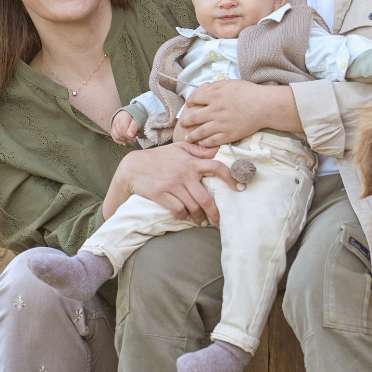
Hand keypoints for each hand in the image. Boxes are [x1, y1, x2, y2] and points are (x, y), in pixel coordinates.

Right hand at [102, 142, 239, 223]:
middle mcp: (184, 173)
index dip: (231, 178)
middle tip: (220, 222)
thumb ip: (197, 150)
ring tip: (202, 222)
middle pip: (206, 198)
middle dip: (215, 213)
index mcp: (190, 161)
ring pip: (193, 207)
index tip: (240, 188)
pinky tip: (186, 218)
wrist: (132, 167)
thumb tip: (216, 151)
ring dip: (199, 218)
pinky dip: (184, 216)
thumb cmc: (158, 158)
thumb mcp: (177, 149)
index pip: (216, 166)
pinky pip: (178, 210)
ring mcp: (172, 184)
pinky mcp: (161, 194)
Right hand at [111, 109, 138, 144]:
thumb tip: (130, 135)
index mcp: (122, 116)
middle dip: (128, 137)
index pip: (123, 129)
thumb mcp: (137, 119)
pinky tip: (125, 143)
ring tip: (132, 136)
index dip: (129, 136)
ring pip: (117, 136)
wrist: (130, 113)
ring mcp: (113, 125)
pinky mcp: (113, 129)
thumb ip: (134, 127)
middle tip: (136, 134)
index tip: (135, 139)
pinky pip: (114, 137)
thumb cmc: (135, 116)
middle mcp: (116, 121)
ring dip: (125, 139)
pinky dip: (119, 141)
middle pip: (120, 133)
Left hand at [173, 80, 301, 148]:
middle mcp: (214, 110)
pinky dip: (205, 143)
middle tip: (182, 124)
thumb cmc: (249, 92)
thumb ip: (216, 86)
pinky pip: (213, 141)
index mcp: (214, 96)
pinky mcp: (228, 135)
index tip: (189, 104)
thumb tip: (204, 89)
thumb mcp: (230, 83)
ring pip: (200, 131)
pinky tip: (202, 143)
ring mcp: (221, 124)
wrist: (264, 106)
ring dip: (192, 135)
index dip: (190, 102)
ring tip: (187, 138)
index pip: (194, 99)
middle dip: (185, 121)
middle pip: (193, 117)